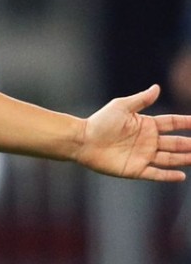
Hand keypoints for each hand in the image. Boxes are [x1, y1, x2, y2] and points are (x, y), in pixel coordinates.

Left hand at [76, 84, 190, 181]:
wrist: (82, 140)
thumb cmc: (100, 122)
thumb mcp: (121, 107)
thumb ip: (141, 100)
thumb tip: (157, 87)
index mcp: (146, 125)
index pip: (172, 123)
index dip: (187, 122)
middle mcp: (148, 141)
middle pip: (176, 143)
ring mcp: (143, 156)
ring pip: (170, 158)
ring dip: (185, 159)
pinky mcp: (135, 169)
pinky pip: (156, 174)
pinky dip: (168, 175)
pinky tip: (181, 175)